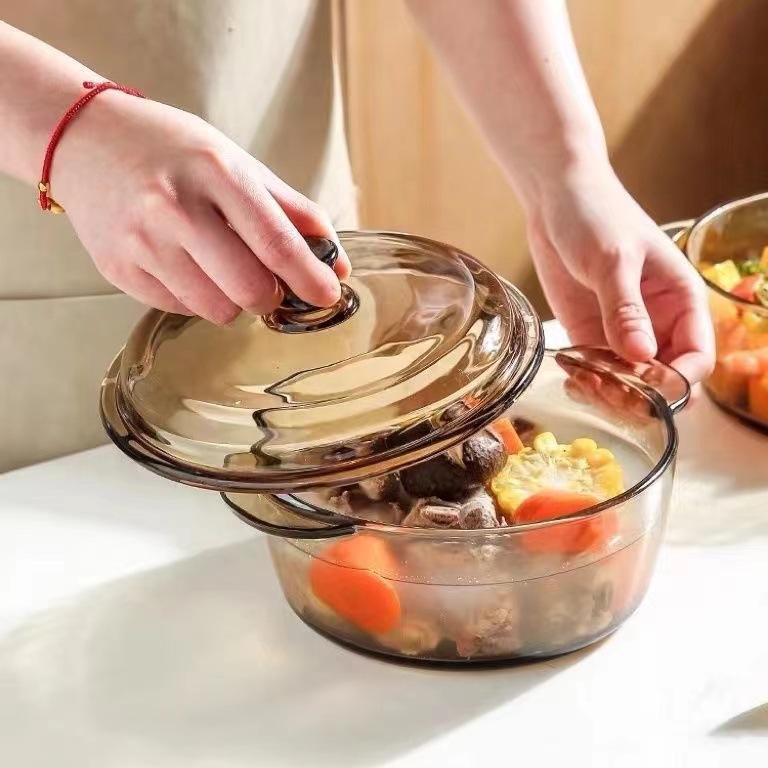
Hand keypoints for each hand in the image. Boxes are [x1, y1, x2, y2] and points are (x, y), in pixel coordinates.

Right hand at [52, 92, 349, 322]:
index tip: (329, 294)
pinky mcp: (119, 269)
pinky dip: (197, 299)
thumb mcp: (238, 163)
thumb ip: (292, 212)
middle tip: (269, 283)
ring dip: (234, 301)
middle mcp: (175, 208)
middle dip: (272, 297)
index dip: (310, 279)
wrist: (85, 140)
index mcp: (216, 173)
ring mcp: (142, 242)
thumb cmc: (172, 150)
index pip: (276, 244)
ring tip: (220, 268)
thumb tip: (336, 262)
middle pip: (250, 290)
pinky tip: (185, 266)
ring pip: (218, 310)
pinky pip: (181, 309)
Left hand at [525, 158, 713, 384]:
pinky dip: (586, 381)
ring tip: (582, 383)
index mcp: (682, 300)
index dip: (678, 382)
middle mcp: (658, 322)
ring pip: (628, 382)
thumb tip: (643, 356)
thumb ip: (625, 309)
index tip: (647, 388)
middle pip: (663, 379)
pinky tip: (570, 376)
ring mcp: (623, 331)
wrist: (556, 198)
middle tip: (606, 391)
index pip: (697, 357)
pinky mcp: (591, 333)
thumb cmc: (597, 215)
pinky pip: (597, 370)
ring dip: (609, 393)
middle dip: (640, 395)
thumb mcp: (613, 260)